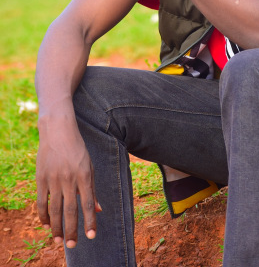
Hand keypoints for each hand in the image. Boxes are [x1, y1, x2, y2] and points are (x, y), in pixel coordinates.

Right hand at [36, 117, 100, 247]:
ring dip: (56, 227)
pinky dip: (43, 215)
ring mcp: (54, 179)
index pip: (88, 203)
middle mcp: (69, 179)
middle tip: (72, 245)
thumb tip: (98, 210)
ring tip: (59, 241)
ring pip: (54, 210)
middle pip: (70, 210)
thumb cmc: (77, 150)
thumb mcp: (89, 166)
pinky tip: (46, 225)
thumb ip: (93, 189)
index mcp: (84, 175)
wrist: (58, 131)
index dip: (90, 221)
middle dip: (72, 230)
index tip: (91, 236)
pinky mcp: (41, 178)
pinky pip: (41, 202)